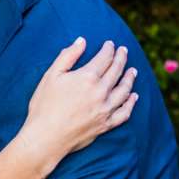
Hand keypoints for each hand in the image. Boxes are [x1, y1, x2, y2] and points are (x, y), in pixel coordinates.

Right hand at [23, 36, 137, 161]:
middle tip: (124, 51)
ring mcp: (105, 109)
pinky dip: (130, 103)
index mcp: (87, 77)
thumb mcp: (51, 75)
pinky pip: (124, 113)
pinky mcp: (106, 125)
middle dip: (121, 58)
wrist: (45, 137)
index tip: (110, 44)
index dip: (109, 49)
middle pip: (117, 71)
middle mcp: (100, 92)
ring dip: (130, 78)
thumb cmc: (44, 106)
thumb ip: (68, 56)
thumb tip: (82, 41)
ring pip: (124, 90)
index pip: (104, 58)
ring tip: (133, 71)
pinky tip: (133, 97)